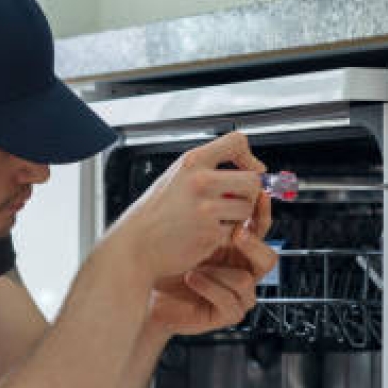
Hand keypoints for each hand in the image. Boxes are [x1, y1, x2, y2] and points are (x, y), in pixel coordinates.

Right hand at [115, 131, 264, 279]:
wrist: (135, 246)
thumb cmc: (155, 214)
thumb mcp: (176, 178)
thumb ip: (207, 170)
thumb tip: (248, 169)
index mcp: (191, 161)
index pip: (237, 142)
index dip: (249, 157)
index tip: (249, 169)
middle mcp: (200, 181)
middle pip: (252, 180)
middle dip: (249, 193)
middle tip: (236, 201)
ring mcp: (206, 208)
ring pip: (247, 207)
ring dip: (238, 216)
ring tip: (215, 219)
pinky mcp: (210, 233)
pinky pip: (235, 230)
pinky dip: (225, 234)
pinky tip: (204, 234)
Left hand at [148, 193, 277, 336]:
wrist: (149, 292)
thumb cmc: (166, 262)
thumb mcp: (189, 233)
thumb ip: (208, 212)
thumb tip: (220, 181)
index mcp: (237, 249)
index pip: (259, 229)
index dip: (261, 213)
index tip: (257, 197)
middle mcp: (241, 270)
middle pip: (268, 259)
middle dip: (253, 245)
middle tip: (236, 233)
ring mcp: (237, 294)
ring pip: (246, 280)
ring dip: (218, 271)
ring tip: (193, 264)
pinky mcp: (228, 314)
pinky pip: (229, 300)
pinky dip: (208, 287)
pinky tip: (191, 277)